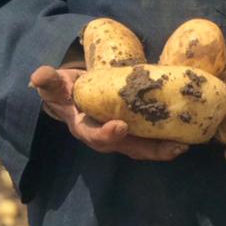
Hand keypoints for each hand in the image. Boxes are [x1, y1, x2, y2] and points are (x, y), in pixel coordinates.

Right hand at [29, 65, 187, 161]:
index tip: (120, 126)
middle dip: (149, 149)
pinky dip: (166, 139)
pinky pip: (150, 139)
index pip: (94, 135)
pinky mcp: (134, 130)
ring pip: (142, 147)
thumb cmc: (64, 90)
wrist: (72, 96)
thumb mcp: (54, 85)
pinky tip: (186, 136)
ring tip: (184, 145)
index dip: (106, 134)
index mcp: (83, 127)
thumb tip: (38, 75)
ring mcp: (120, 137)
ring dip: (163, 149)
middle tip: (171, 146)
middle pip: (127, 148)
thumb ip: (48, 82)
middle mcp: (103, 136)